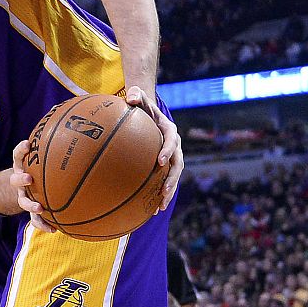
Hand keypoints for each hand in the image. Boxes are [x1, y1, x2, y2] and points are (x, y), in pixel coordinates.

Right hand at [4, 139, 55, 231]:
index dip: (21, 150)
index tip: (28, 145)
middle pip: (15, 179)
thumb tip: (81, 128)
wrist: (32, 185)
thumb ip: (60, 146)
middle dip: (20, 179)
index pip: (18, 155)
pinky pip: (34, 220)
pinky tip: (55, 230)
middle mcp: (21, 180)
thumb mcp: (46, 157)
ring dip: (29, 204)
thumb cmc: (45, 168)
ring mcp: (24, 196)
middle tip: (29, 178)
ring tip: (39, 208)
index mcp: (24, 166)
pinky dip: (43, 224)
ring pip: (22, 201)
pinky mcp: (31, 210)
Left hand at [125, 87, 181, 210]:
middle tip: (164, 192)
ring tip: (159, 207)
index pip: (172, 141)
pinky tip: (150, 211)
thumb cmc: (141, 107)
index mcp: (170, 131)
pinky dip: (158, 195)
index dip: (168, 150)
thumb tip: (130, 95)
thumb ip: (136, 95)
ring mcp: (171, 158)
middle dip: (171, 179)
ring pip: (173, 177)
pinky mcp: (164, 167)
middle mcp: (175, 146)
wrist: (149, 114)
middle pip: (177, 165)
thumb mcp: (139, 99)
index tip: (160, 161)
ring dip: (168, 192)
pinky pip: (163, 182)